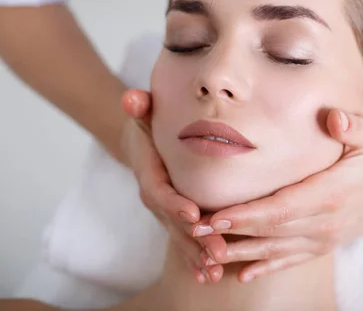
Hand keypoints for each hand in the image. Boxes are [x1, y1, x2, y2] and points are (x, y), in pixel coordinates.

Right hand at [121, 89, 223, 282]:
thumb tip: (132, 98)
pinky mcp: (174, 218)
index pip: (160, 191)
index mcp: (149, 172)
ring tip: (216, 273)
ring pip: (180, 237)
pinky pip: (184, 240)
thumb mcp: (144, 111)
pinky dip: (195, 259)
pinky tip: (209, 277)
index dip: (174, 203)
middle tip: (218, 253)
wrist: (143, 143)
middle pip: (173, 222)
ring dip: (197, 255)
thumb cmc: (150, 123)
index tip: (194, 214)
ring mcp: (164, 211)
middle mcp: (155, 197)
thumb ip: (139, 105)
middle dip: (195, 239)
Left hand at [194, 110, 362, 282]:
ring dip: (242, 254)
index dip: (247, 215)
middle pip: (271, 231)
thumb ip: (351, 125)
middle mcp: (325, 221)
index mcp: (330, 193)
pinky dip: (267, 267)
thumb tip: (333, 118)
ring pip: (276, 250)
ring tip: (208, 257)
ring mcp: (325, 236)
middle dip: (232, 234)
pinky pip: (291, 259)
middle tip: (196, 233)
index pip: (281, 208)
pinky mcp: (326, 243)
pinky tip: (244, 274)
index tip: (216, 217)